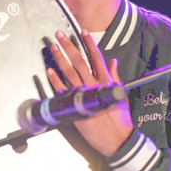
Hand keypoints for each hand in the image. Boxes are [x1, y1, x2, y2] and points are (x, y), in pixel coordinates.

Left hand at [46, 29, 132, 156]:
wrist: (117, 139)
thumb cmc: (120, 118)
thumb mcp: (120, 93)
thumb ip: (115, 76)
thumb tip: (113, 62)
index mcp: (106, 81)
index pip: (97, 57)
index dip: (89, 43)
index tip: (82, 32)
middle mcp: (94, 85)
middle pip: (79, 61)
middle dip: (69, 46)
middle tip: (60, 34)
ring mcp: (84, 95)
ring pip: (69, 72)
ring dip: (60, 58)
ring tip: (53, 47)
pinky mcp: (75, 106)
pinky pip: (63, 90)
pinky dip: (55, 80)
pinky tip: (49, 71)